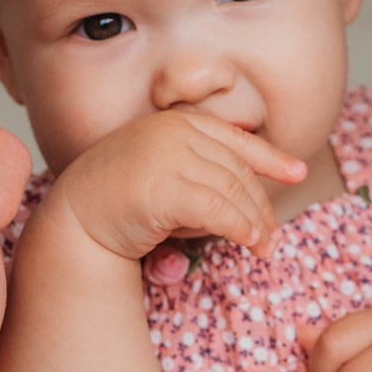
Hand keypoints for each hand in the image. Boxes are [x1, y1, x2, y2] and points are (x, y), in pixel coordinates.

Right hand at [51, 109, 304, 267]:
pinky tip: (248, 243)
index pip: (235, 140)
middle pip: (237, 170)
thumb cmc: (117, 203)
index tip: (297, 172)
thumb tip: (246, 196)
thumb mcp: (163, 174)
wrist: (74, 219)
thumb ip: (197, 171)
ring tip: (264, 247)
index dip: (271, 158)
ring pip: (231, 191)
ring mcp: (168, 156)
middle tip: (272, 238)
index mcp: (177, 124)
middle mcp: (175, 132)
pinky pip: (217, 209)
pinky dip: (239, 228)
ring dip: (254, 223)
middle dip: (261, 206)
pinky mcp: (164, 186)